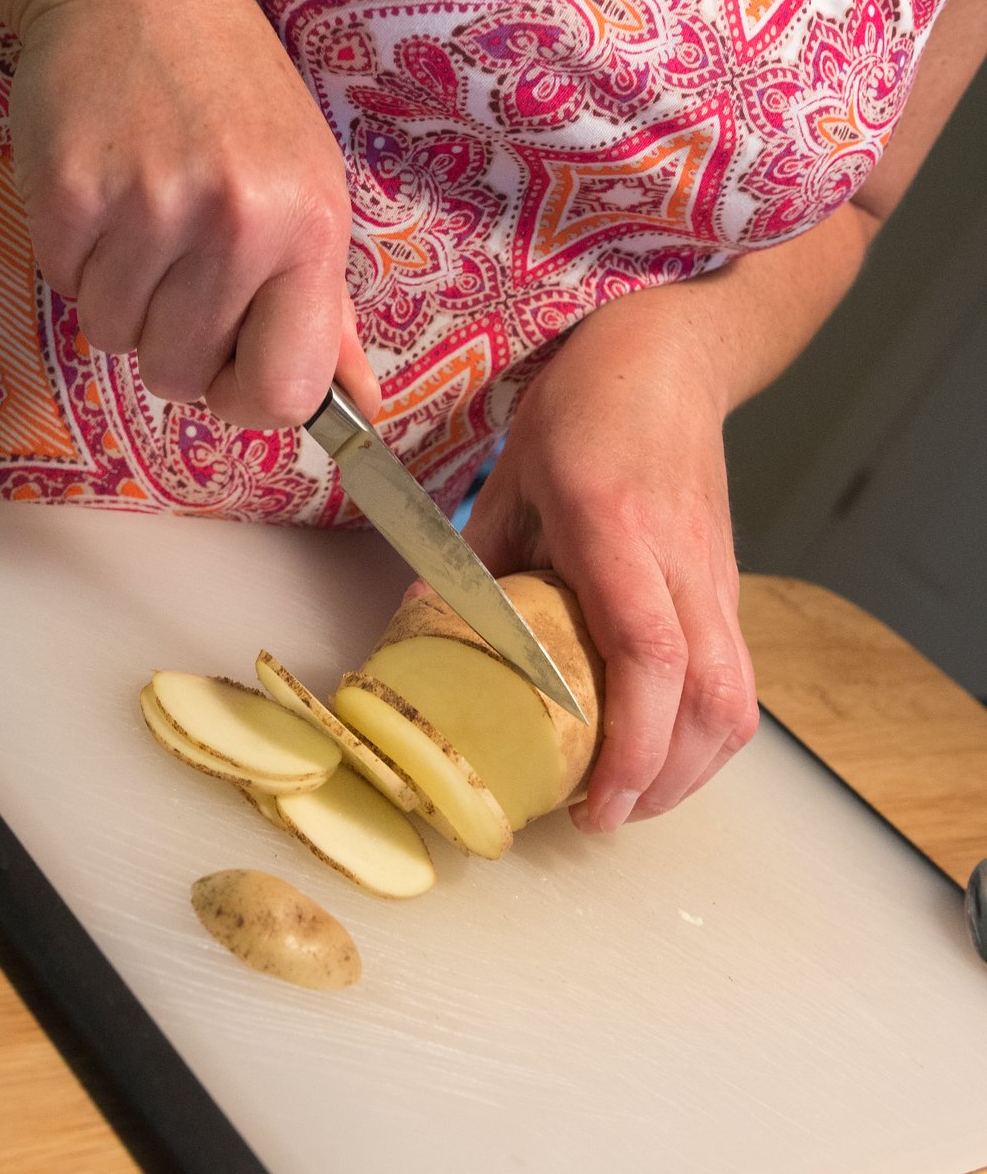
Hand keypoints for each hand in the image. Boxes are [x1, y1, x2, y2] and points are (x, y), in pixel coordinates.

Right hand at [7, 0, 378, 428]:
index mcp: (311, 228)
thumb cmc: (233, 94)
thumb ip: (325, 304)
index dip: (246, 398)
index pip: (284, 392)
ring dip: (118, 295)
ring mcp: (149, 206)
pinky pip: (64, 285)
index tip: (230, 365)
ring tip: (141, 215)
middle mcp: (238, 220)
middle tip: (176, 265)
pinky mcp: (71, 191)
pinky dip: (75, 256)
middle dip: (170, 341)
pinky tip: (102, 192)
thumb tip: (358, 408)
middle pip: (181, 376)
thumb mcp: (307, 185)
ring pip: (113, 337)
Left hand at [460, 297, 758, 830]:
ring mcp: (716, 574)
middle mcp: (680, 561)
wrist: (674, 354)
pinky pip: (736, 677)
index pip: (650, 656)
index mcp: (616, 528)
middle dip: (664, 782)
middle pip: (710, 700)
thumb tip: (436, 637)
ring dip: (691, 769)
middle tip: (603, 819)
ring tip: (631, 798)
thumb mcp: (512, 476)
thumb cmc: (588, 407)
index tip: (598, 802)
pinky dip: (704, 731)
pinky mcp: (729, 584)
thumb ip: (480, 563)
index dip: (632, 745)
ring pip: (737, 699)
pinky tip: (660, 748)